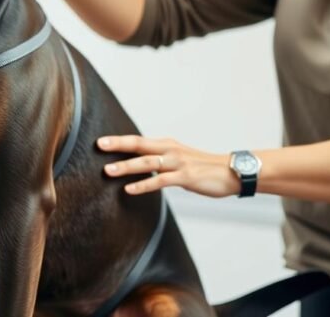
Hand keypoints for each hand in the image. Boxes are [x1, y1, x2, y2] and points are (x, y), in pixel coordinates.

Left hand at [96, 135, 241, 197]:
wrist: (231, 172)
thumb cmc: (203, 168)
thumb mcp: (178, 159)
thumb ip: (160, 160)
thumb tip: (140, 165)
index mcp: (166, 145)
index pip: (138, 141)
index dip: (119, 140)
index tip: (100, 141)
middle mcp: (170, 150)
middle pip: (139, 145)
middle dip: (118, 145)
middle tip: (98, 145)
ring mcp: (177, 163)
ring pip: (147, 162)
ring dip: (126, 166)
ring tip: (108, 171)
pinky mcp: (185, 176)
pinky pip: (160, 180)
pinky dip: (143, 184)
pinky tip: (129, 189)